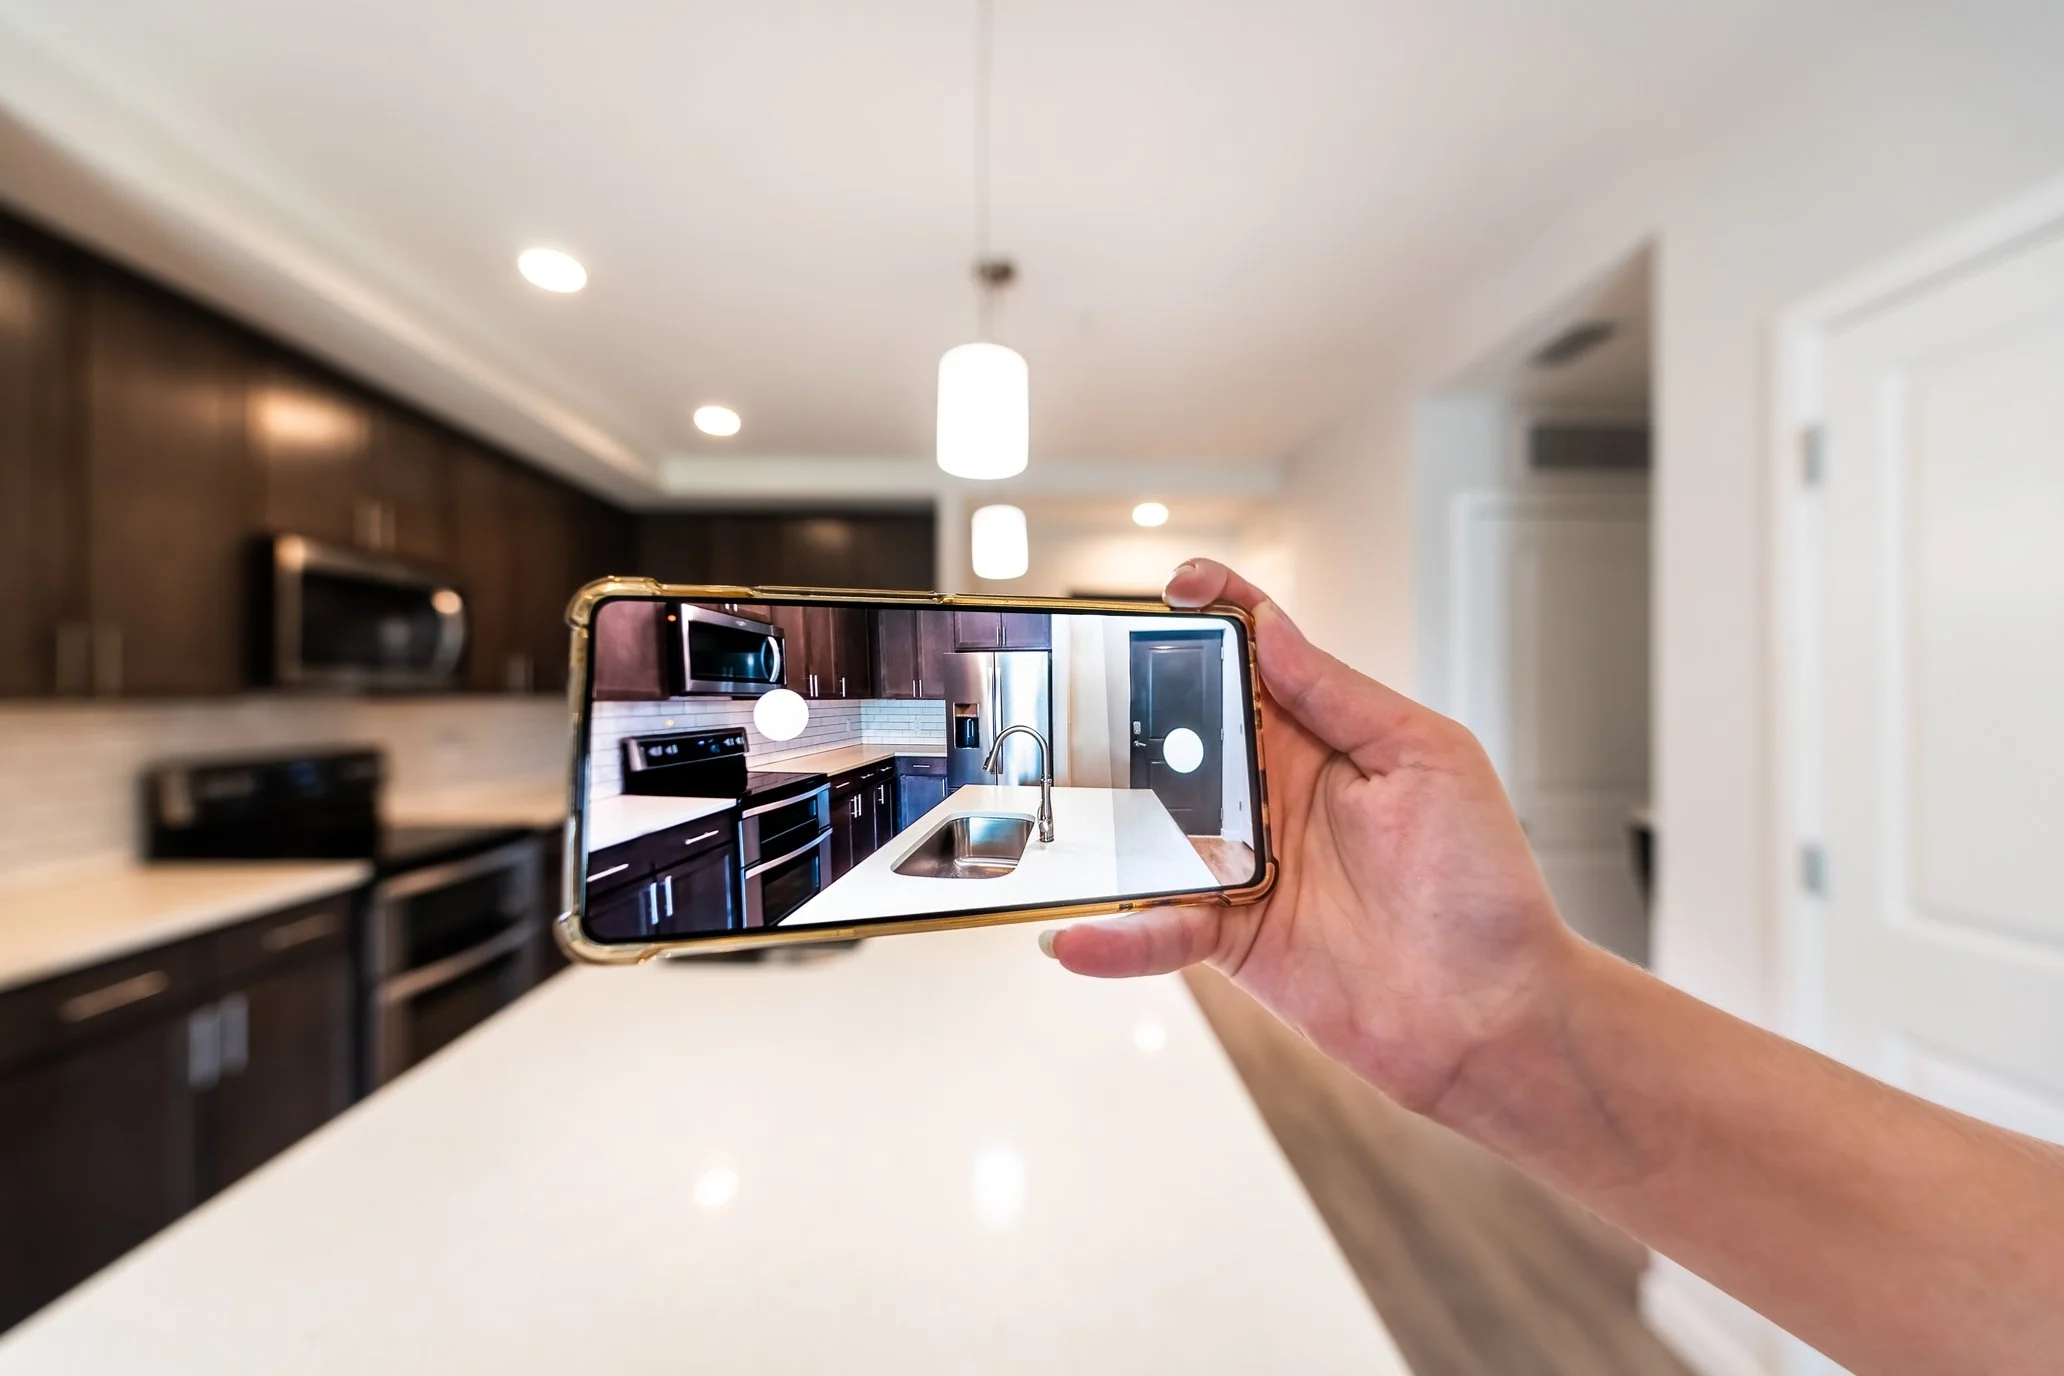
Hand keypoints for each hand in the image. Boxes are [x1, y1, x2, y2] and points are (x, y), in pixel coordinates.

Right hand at [1046, 558, 1581, 1116]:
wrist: (1496, 1015)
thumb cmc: (1485, 885)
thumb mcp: (1428, 760)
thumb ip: (1340, 696)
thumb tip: (1271, 629)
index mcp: (1324, 737)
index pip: (1257, 655)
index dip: (1215, 612)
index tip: (1174, 588)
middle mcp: (1273, 793)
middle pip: (1181, 731)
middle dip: (1125, 705)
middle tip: (1071, 691)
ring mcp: (1244, 864)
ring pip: (1150, 827)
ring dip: (1099, 817)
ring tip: (1038, 805)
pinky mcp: (1230, 937)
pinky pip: (1160, 926)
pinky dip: (1115, 936)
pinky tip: (1074, 937)